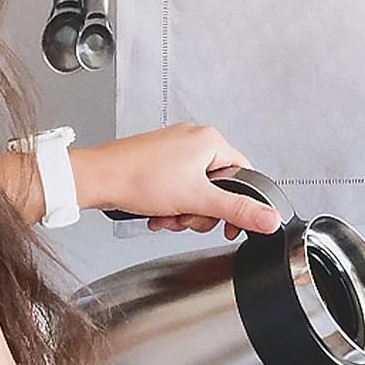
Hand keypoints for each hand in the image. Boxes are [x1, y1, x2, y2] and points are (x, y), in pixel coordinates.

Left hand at [70, 124, 279, 238]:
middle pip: (218, 186)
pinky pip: (177, 186)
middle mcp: (194, 139)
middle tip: (185, 217)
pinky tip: (157, 212)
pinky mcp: (157, 159)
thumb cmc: (138, 179)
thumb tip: (270, 218)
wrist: (95, 179)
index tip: (228, 224)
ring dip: (183, 211)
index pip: (243, 176)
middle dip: (201, 211)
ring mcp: (174, 149)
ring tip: (167, 216)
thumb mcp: (197, 200)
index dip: (237, 204)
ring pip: (195, 189)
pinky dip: (170, 203)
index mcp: (211, 141)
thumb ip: (237, 210)